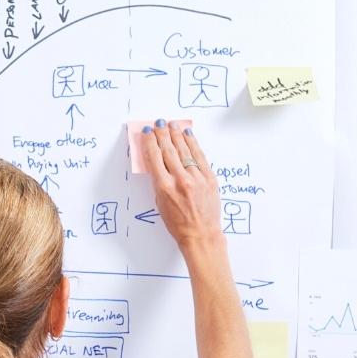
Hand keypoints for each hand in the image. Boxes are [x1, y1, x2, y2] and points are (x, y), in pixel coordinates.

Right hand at [136, 119, 223, 254]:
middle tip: (158, 123)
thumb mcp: (160, 202)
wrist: (201, 234)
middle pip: (169, 150)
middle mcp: (180, 180)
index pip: (154, 158)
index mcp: (164, 187)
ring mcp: (197, 178)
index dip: (150, 142)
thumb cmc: (178, 223)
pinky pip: (200, 156)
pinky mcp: (209, 178)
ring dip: (177, 135)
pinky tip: (188, 134)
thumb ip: (159, 181)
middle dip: (162, 134)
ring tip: (172, 124)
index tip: (147, 132)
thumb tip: (157, 161)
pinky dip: (193, 143)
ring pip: (184, 150)